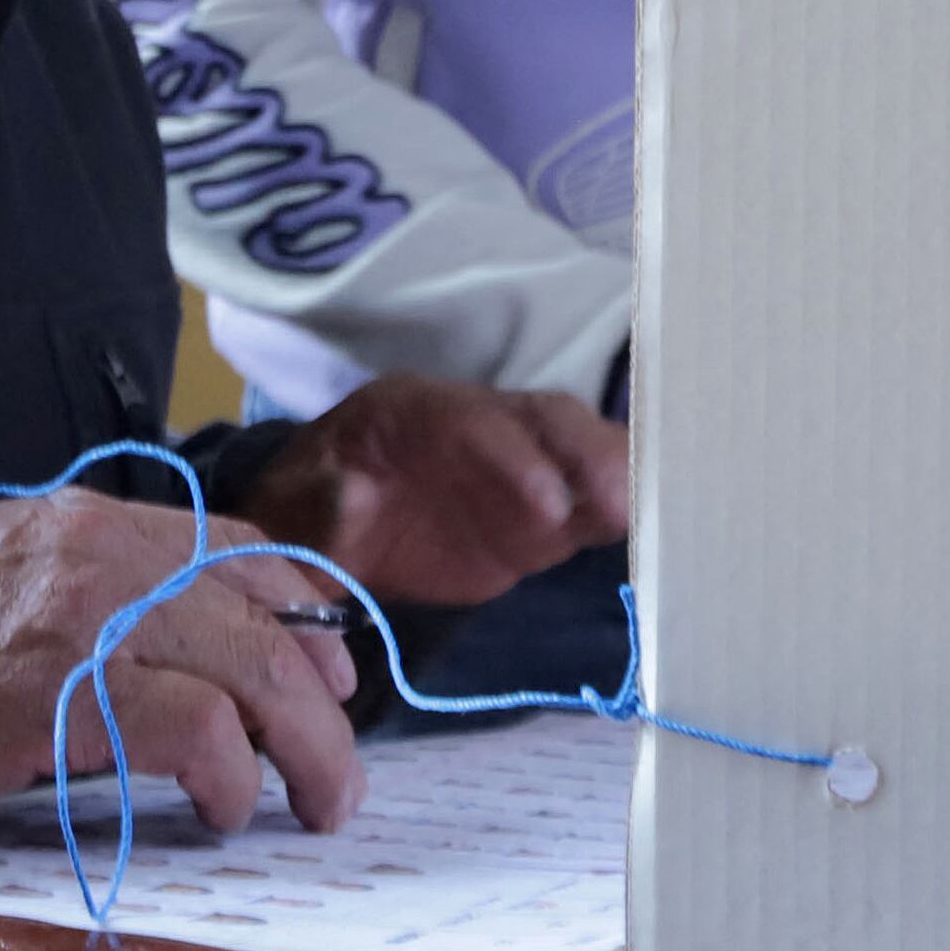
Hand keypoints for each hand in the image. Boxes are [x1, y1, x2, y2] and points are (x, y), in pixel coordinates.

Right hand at [0, 490, 359, 833]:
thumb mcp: (5, 581)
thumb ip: (88, 598)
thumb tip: (165, 660)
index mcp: (92, 524)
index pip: (238, 549)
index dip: (303, 613)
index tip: (328, 670)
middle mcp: (106, 553)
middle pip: (265, 617)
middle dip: (323, 699)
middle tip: (341, 766)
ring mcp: (91, 616)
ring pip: (255, 670)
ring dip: (305, 748)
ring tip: (316, 804)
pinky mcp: (69, 692)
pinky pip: (197, 732)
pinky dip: (232, 778)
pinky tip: (226, 811)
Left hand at [235, 375, 629, 609]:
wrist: (319, 539)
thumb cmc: (304, 516)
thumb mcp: (294, 512)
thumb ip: (322, 505)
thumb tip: (353, 498)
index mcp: (412, 411)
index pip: (473, 420)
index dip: (513, 457)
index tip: (545, 509)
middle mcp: (477, 425)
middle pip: (542, 419)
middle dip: (585, 455)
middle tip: (620, 506)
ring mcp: (514, 467)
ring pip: (576, 451)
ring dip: (615, 479)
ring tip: (648, 522)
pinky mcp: (538, 516)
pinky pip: (587, 502)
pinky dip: (620, 511)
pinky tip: (655, 533)